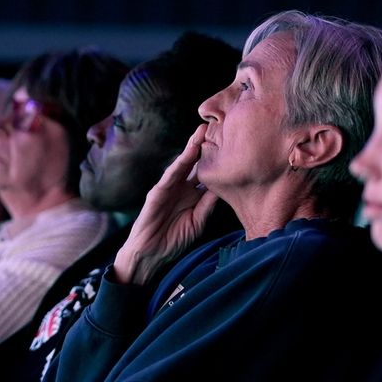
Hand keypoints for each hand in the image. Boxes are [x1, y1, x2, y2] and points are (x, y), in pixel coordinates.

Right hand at [114, 124, 218, 284]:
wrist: (151, 254)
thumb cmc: (173, 239)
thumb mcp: (198, 220)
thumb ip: (208, 204)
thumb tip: (223, 185)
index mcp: (191, 194)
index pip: (205, 172)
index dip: (215, 159)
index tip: (230, 144)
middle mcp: (181, 187)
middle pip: (194, 163)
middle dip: (203, 146)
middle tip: (216, 127)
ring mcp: (168, 188)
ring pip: (181, 165)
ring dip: (191, 148)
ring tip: (201, 132)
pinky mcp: (156, 193)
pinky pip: (168, 177)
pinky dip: (177, 165)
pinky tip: (186, 155)